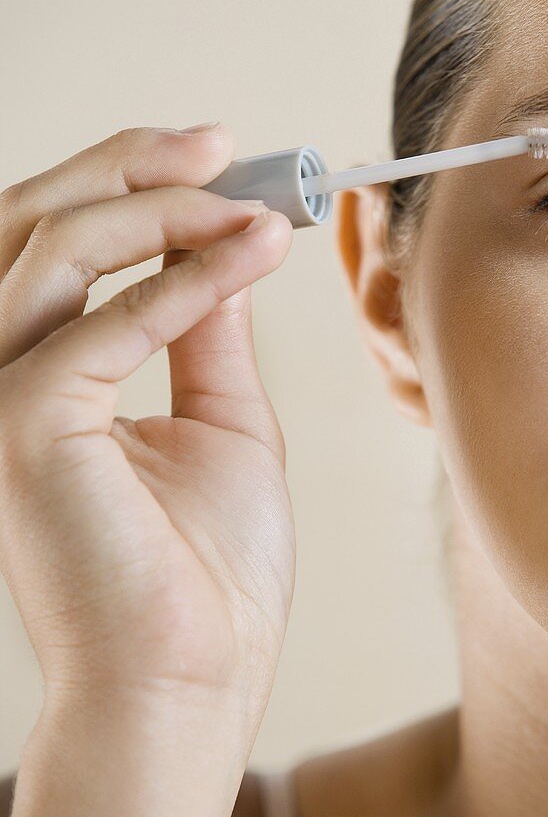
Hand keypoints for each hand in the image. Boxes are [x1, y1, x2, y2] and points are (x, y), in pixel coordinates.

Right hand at [0, 124, 295, 717]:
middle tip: (217, 141)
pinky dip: (186, 280)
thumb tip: (222, 248)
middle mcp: (2, 377)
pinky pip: (105, 323)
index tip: (219, 160)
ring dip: (158, 209)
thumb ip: (205, 329)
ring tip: (249, 200)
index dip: (131, 190)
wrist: (197, 674)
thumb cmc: (210, 570)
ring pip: (51, 249)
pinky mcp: (20, 427)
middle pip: (30, 225)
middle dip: (125, 167)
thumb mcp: (223, 422)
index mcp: (41, 377)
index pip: (57, 249)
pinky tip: (254, 251)